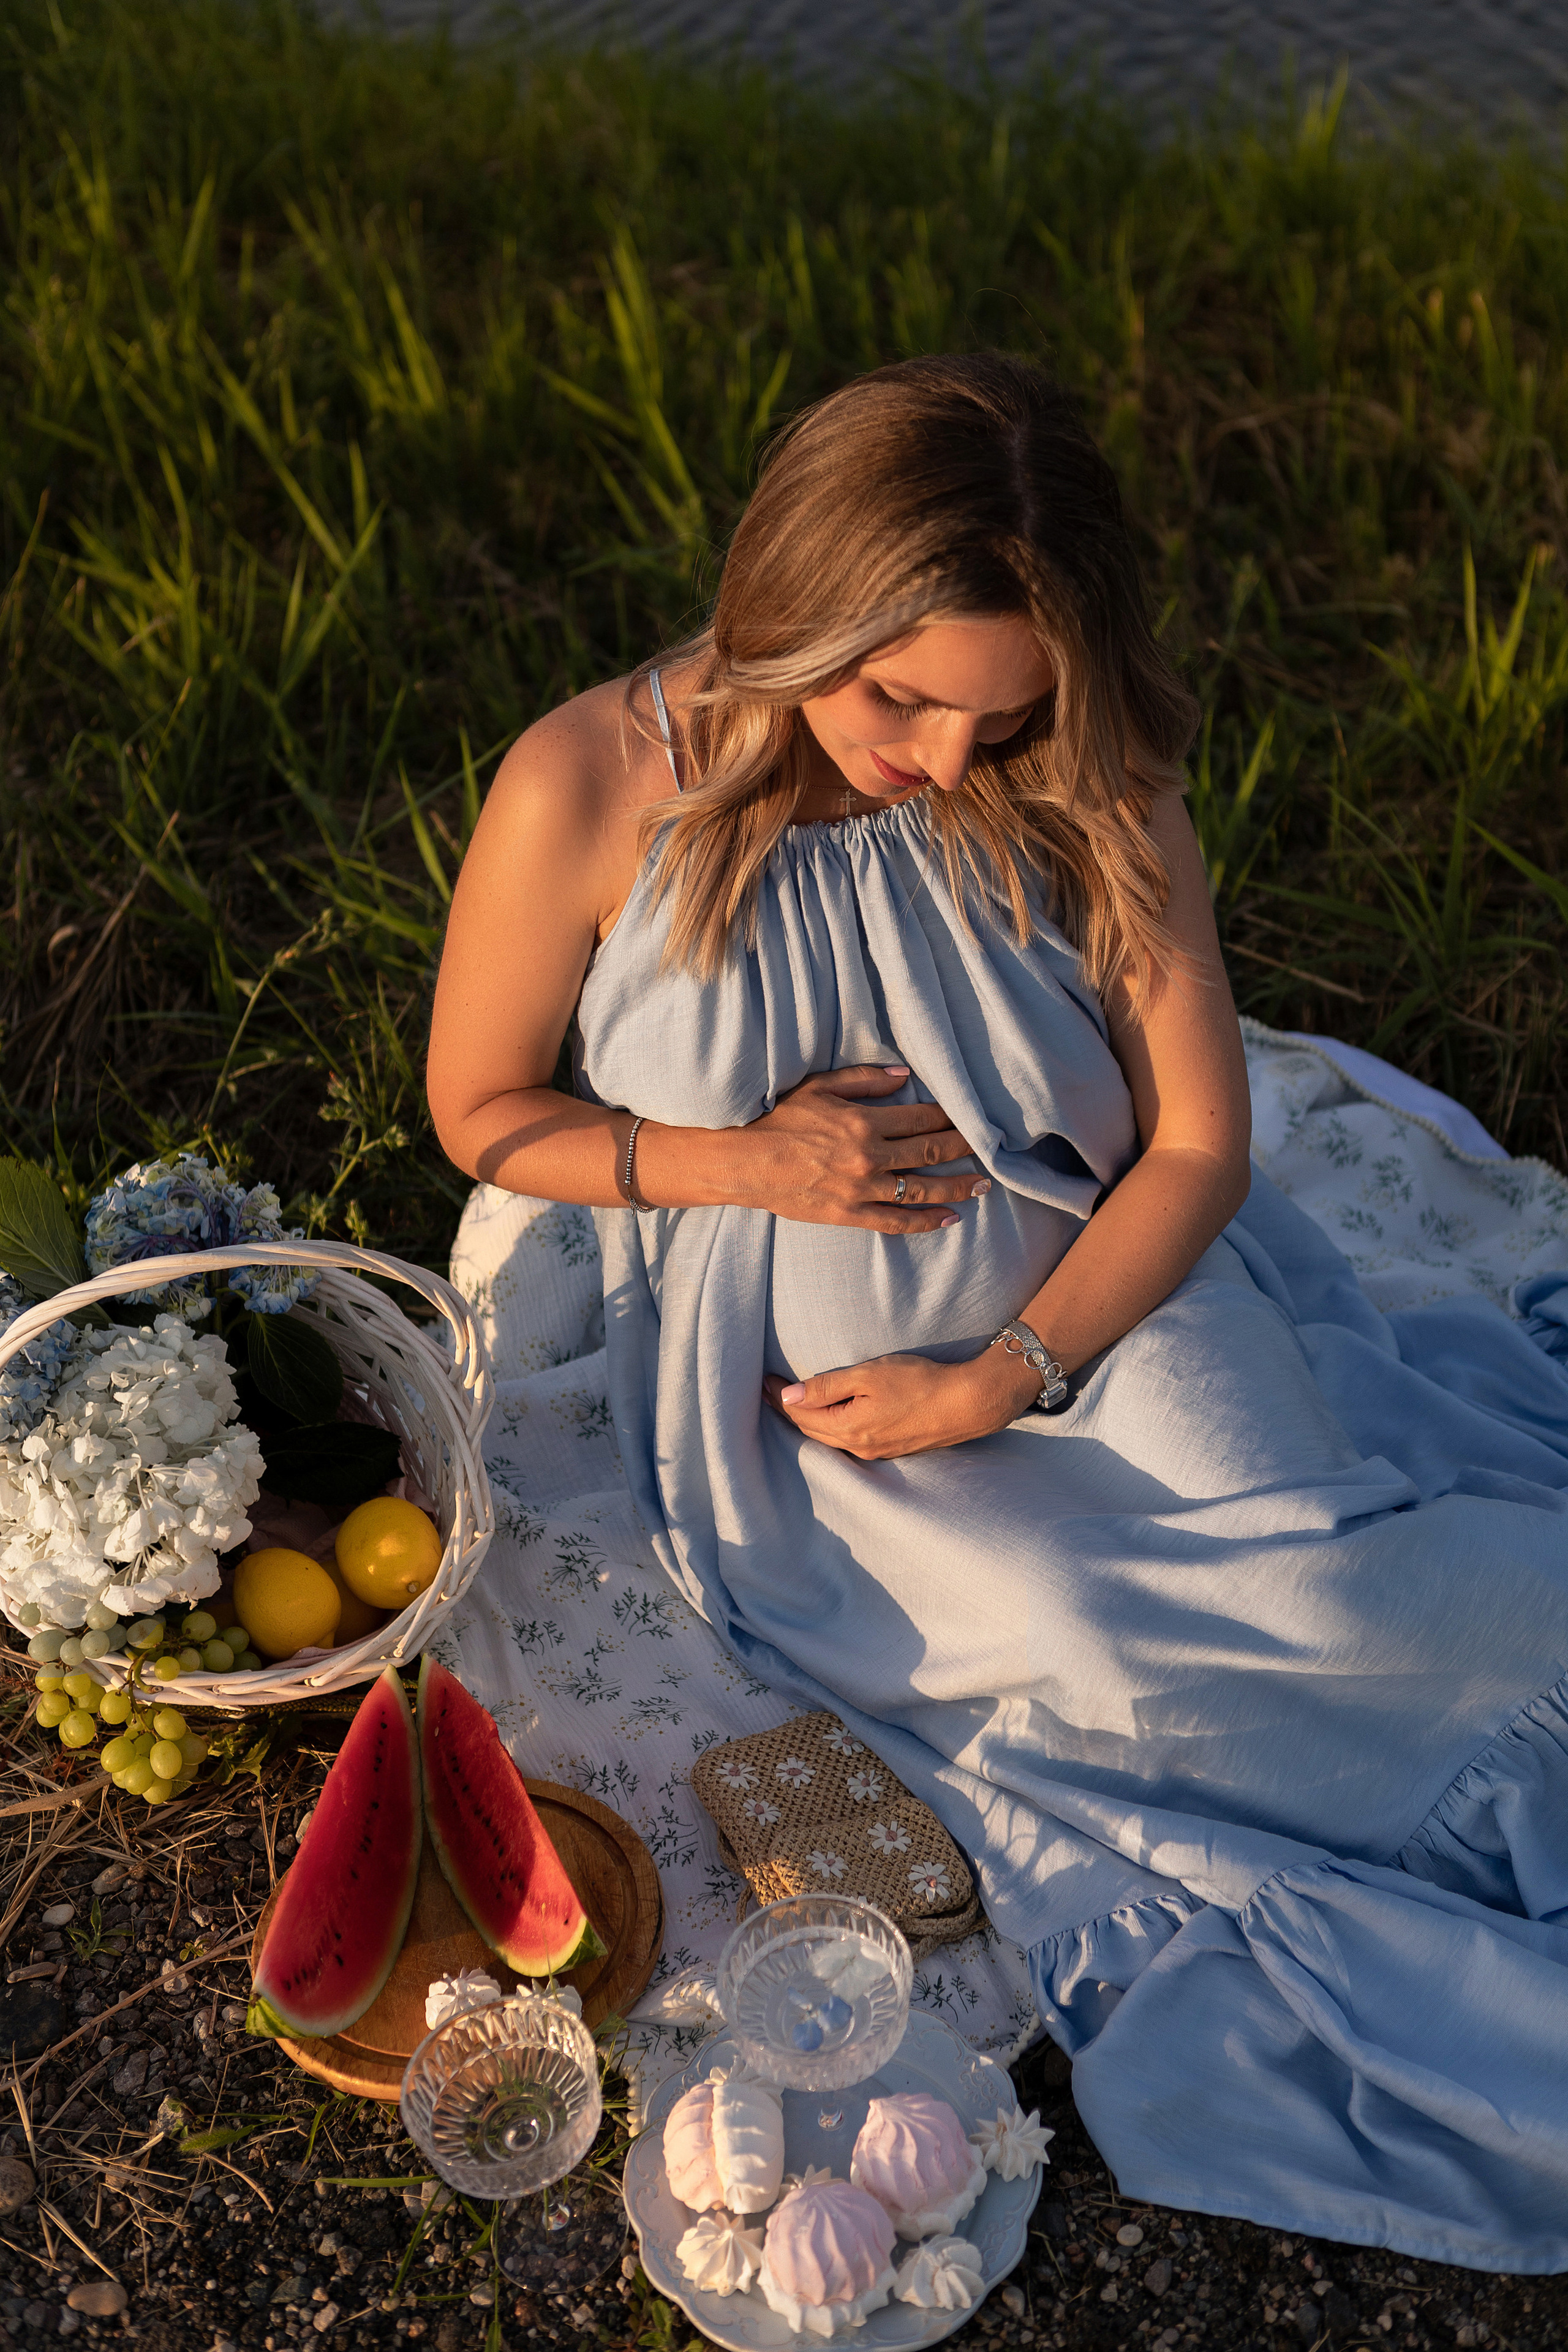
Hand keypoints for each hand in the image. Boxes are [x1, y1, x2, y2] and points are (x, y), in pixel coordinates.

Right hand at [732, 1065, 988, 1233]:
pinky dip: (926, 1221)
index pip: (922, 1117)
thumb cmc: (778, 1120)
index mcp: (863, 1121)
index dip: (951, 1116)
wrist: (745, 1162)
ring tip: (983, 1186)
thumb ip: (864, 1079)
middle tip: (990, 1148)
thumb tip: (905, 1075)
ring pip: (921, 1188)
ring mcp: (861, 1189)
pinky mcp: (850, 1213)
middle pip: (930, 1151)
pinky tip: (950, 1219)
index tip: (970, 1116)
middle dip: (963, 1148)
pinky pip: (896, 1221)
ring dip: (957, 1187)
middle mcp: (868, 1156)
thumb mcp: (818, 1087)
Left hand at [763, 1346, 1040, 1460]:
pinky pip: (848, 1440)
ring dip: (808, 1420)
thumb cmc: (919, 1383)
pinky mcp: (891, 1447)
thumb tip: (788, 1397)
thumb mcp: (869, 1375)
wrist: (968, 1403)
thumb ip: (826, 1386)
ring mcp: (876, 1451)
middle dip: (787, 1411)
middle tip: (769, 1390)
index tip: (763, 1380)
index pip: (800, 1415)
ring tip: (792, 1403)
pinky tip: (830, 1416)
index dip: (778, 1397)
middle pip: (811, 1430)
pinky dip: (830, 1427)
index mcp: (848, 1430)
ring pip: (829, 1437)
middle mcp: (858, 1448)